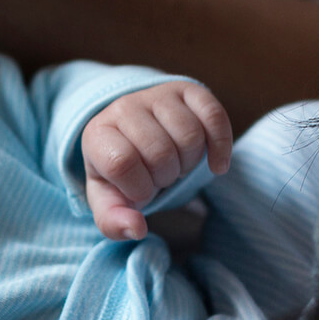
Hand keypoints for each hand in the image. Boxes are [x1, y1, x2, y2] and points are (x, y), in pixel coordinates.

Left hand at [81, 82, 231, 240]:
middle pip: (160, 152)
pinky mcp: (188, 91)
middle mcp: (124, 107)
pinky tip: (216, 165)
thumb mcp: (109, 200)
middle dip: (165, 176)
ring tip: (176, 163)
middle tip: (159, 176)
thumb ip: (113, 220)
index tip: (138, 190)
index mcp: (97, 135)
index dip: (137, 187)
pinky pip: (214, 117)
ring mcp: (157, 96)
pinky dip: (221, 146)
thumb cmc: (122, 175)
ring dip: (189, 163)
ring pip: (190, 136)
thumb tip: (137, 228)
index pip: (121, 163)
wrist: (137, 138)